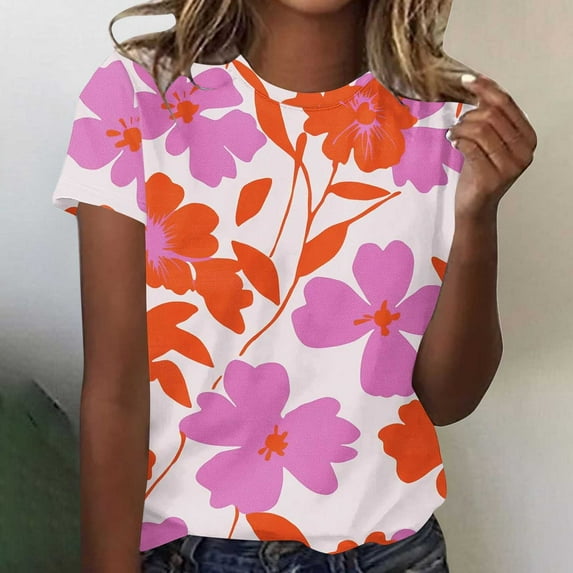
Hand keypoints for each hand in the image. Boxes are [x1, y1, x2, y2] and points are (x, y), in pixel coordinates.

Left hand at [446, 74, 536, 220]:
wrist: (476, 205)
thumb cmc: (480, 171)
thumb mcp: (490, 141)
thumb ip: (490, 115)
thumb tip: (479, 82)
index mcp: (528, 137)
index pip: (506, 103)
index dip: (485, 88)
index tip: (466, 80)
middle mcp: (524, 151)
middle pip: (492, 115)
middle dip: (469, 115)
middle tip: (457, 125)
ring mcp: (510, 167)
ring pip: (480, 130)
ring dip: (461, 128)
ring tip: (454, 135)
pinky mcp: (491, 179)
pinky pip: (470, 148)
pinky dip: (459, 141)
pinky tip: (454, 143)